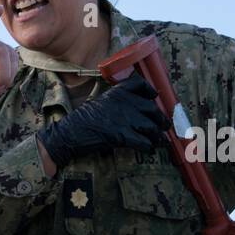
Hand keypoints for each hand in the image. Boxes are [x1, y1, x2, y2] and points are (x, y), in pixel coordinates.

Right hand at [36, 75, 170, 166]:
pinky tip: (149, 149)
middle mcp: (124, 103)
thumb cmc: (82, 119)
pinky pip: (142, 142)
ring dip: (157, 135)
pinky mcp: (122, 136)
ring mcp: (124, 119)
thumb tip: (131, 110)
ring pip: (151, 126)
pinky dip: (148, 146)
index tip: (154, 97)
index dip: (150, 91)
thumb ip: (116, 102)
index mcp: (117, 92)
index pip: (140, 85)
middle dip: (160, 119)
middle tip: (164, 125)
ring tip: (161, 141)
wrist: (70, 133)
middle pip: (151, 108)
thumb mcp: (99, 102)